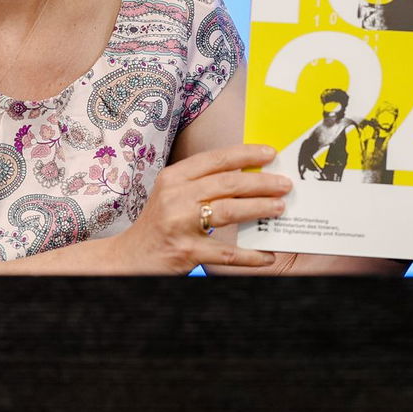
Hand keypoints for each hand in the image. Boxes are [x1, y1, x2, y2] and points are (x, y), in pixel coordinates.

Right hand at [106, 143, 291, 273]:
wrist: (128, 258)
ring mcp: (180, 224)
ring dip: (259, 208)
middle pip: (227, 183)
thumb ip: (202, 183)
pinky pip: (226, 253)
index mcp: (174, 177)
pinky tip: (267, 255)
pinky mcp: (186, 252)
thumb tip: (247, 174)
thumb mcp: (172, 194)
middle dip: (261, 182)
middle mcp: (175, 196)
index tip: (271, 153)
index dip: (246, 154)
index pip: (215, 159)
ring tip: (280, 207)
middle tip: (285, 184)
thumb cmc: (158, 223)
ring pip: (229, 211)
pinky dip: (250, 256)